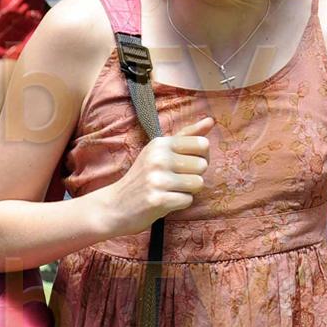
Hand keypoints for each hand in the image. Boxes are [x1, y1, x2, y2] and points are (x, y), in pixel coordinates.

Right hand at [95, 115, 212, 234]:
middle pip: (203, 165)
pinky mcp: (158, 200)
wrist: (114, 206)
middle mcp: (158, 158)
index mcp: (160, 143)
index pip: (202, 144)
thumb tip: (211, 121)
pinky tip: (165, 200)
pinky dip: (180, 203)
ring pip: (198, 183)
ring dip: (188, 190)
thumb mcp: (160, 151)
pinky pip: (188, 200)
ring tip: (170, 190)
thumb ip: (187, 135)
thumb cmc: (144, 177)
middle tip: (175, 180)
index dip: (201, 156)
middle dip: (194, 175)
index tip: (186, 163)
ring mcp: (157, 180)